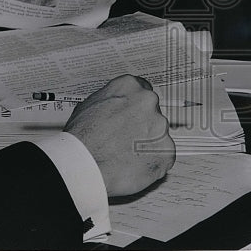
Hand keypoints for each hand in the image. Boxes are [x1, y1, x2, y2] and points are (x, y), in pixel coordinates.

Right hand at [63, 74, 174, 197]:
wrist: (85, 164)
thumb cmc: (82, 137)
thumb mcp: (89, 105)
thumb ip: (111, 101)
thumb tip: (114, 106)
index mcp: (129, 87)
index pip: (142, 89)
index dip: (135, 105)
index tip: (132, 112)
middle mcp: (147, 103)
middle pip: (152, 112)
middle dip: (142, 124)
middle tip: (125, 136)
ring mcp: (160, 128)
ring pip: (159, 135)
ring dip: (147, 143)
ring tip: (126, 152)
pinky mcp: (167, 152)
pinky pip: (163, 156)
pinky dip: (152, 161)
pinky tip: (134, 163)